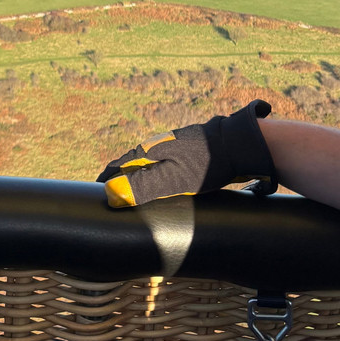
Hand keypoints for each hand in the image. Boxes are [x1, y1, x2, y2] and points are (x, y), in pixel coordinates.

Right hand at [96, 100, 276, 207]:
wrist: (242, 144)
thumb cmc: (207, 164)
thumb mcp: (174, 180)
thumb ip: (142, 186)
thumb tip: (110, 194)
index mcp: (149, 150)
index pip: (118, 165)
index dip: (106, 180)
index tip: (97, 192)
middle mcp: (158, 145)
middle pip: (132, 163)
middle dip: (121, 178)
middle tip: (115, 196)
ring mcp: (174, 146)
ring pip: (149, 163)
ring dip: (139, 176)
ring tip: (137, 193)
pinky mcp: (189, 150)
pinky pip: (165, 164)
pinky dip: (157, 175)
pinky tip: (165, 183)